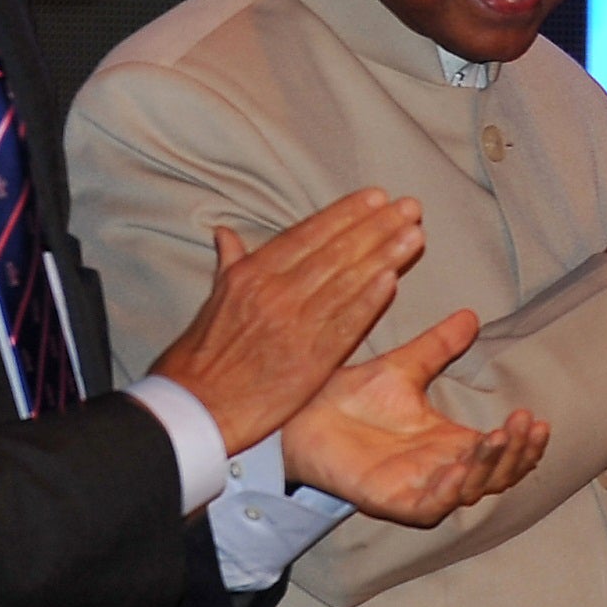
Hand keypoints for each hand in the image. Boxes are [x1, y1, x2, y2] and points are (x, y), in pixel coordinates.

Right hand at [149, 190, 424, 454]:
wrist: (193, 409)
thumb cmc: (201, 356)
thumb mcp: (212, 301)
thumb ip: (230, 263)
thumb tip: (226, 232)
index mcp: (252, 274)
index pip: (308, 234)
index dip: (345, 214)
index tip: (376, 197)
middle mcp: (275, 292)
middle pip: (336, 252)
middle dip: (376, 227)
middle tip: (410, 207)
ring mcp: (294, 325)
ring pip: (347, 283)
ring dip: (384, 256)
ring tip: (414, 235)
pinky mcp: (309, 360)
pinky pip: (344, 325)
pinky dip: (369, 301)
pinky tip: (392, 281)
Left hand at [280, 306, 550, 525]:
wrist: (303, 412)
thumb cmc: (351, 396)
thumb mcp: (405, 367)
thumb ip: (439, 347)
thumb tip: (470, 315)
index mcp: (449, 442)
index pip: (500, 452)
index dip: (523, 442)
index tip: (536, 417)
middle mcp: (439, 468)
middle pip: (496, 475)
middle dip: (517, 453)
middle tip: (525, 423)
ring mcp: (416, 486)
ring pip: (470, 492)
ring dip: (490, 468)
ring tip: (499, 437)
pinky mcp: (389, 499)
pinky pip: (428, 507)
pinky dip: (448, 492)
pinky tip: (459, 468)